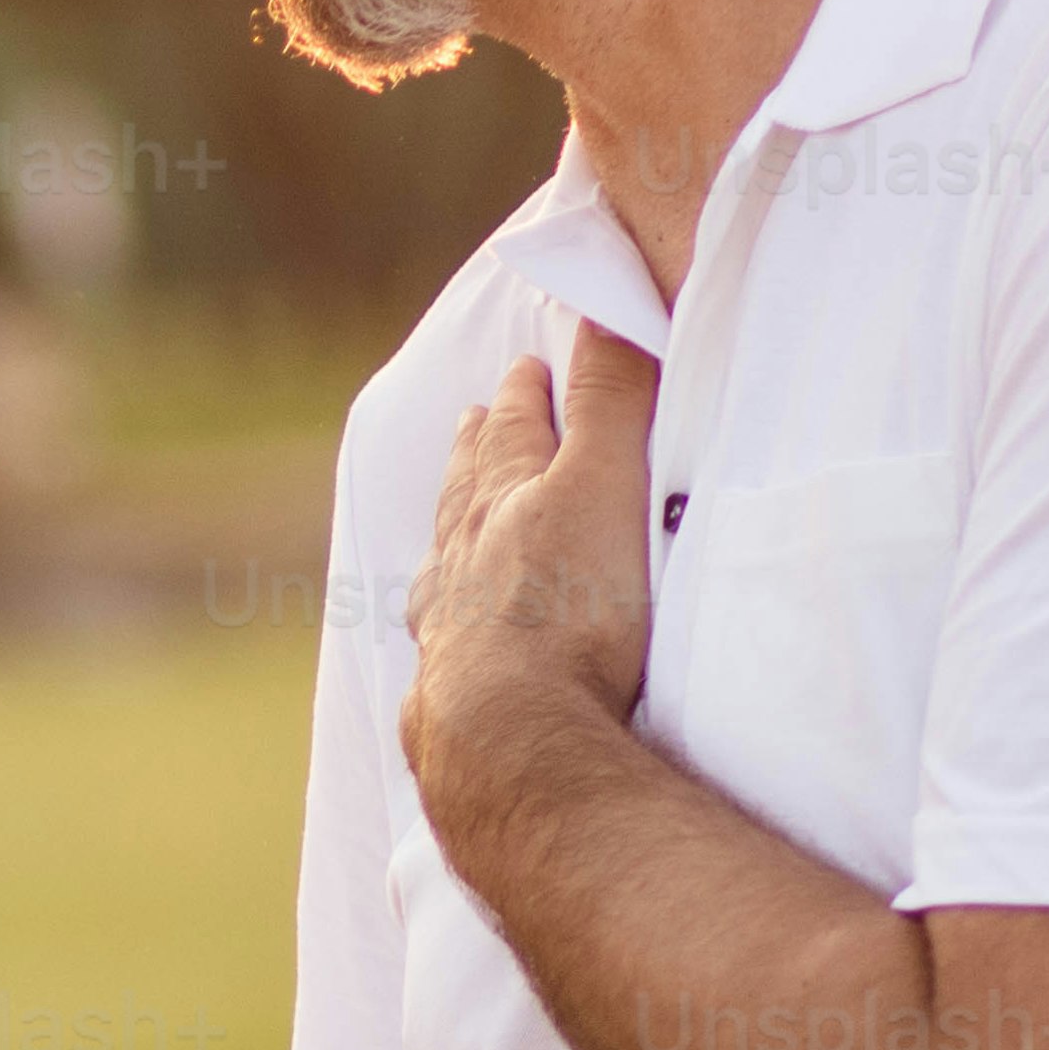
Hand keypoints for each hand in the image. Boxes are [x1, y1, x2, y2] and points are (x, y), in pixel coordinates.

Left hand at [403, 320, 662, 843]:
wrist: (508, 739)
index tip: (518, 373)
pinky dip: (445, 628)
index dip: (518, 400)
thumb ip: (607, 401)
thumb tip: (602, 310)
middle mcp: (460, 562)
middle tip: (472, 425)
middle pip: (464, 493)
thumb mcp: (602, 485)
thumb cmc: (565, 610)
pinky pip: (443, 647)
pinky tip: (440, 645)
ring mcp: (448, 632)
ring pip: (444, 566)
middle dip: (474, 454)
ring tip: (452, 526)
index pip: (507, 433)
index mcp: (499, 503)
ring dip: (452, 538)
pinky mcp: (451, 701)